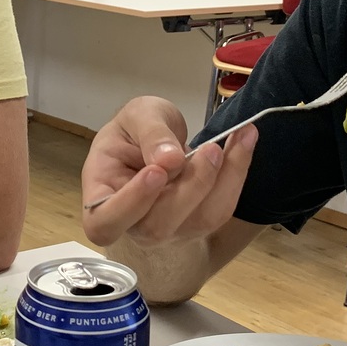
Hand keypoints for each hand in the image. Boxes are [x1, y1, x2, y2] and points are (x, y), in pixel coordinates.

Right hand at [81, 96, 257, 247]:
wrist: (158, 138)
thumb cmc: (135, 130)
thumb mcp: (137, 115)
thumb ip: (150, 133)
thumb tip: (170, 160)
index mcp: (101, 196)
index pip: (105, 221)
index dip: (129, 205)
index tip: (155, 173)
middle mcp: (132, 223)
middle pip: (157, 227)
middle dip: (190, 188)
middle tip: (211, 148)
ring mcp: (167, 230)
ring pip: (197, 222)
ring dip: (223, 180)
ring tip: (239, 137)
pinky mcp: (197, 224)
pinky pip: (220, 210)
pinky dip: (237, 174)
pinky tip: (245, 141)